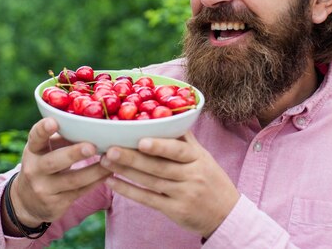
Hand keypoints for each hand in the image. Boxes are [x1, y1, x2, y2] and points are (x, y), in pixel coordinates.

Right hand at [8, 117, 111, 227]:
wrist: (27, 202)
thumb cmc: (43, 165)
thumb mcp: (44, 150)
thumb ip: (62, 138)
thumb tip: (91, 121)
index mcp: (33, 151)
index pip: (35, 138)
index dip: (43, 129)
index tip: (53, 121)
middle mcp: (34, 170)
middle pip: (54, 162)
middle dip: (74, 154)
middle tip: (91, 147)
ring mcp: (44, 189)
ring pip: (73, 180)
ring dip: (95, 170)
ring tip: (111, 160)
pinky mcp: (56, 204)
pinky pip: (80, 191)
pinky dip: (97, 181)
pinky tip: (109, 173)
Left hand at [99, 131, 239, 237]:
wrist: (227, 214)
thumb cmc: (211, 180)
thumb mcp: (204, 157)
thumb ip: (184, 141)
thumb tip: (166, 117)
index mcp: (198, 158)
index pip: (178, 150)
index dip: (160, 145)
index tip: (140, 139)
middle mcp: (192, 175)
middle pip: (159, 166)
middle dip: (133, 157)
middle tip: (110, 148)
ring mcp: (183, 194)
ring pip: (151, 182)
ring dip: (126, 171)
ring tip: (105, 161)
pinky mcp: (175, 211)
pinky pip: (149, 200)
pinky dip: (129, 191)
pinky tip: (113, 182)